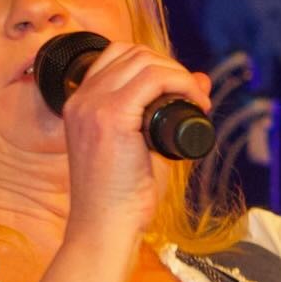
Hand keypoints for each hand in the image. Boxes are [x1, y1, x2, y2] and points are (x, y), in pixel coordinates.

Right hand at [59, 40, 208, 242]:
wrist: (104, 229)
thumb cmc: (121, 198)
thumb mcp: (143, 146)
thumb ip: (166, 113)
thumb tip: (201, 80)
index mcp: (79, 104)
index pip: (116, 56)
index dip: (153, 64)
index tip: (177, 88)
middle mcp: (80, 99)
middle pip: (131, 52)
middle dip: (168, 65)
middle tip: (191, 94)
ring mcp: (92, 106)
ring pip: (144, 61)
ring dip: (178, 74)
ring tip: (196, 100)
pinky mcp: (111, 117)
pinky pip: (153, 78)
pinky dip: (181, 83)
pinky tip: (195, 103)